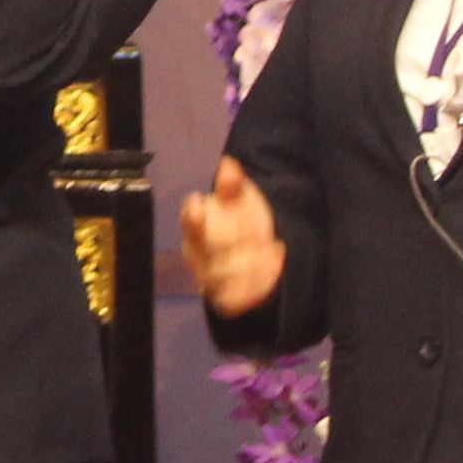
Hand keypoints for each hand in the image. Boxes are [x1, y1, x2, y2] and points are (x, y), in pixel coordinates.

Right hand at [179, 154, 285, 317]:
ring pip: (223, 275)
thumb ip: (232, 186)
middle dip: (238, 240)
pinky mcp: (220, 299)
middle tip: (263, 234)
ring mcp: (206, 277)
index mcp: (195, 225)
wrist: (250, 258)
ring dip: (251, 263)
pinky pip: (232, 298)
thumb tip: (229, 163)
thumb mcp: (239, 200)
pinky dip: (253, 286)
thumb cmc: (238, 221)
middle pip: (210, 249)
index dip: (194, 215)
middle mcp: (195, 253)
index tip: (201, 204)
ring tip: (273, 250)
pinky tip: (271, 270)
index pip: (189, 220)